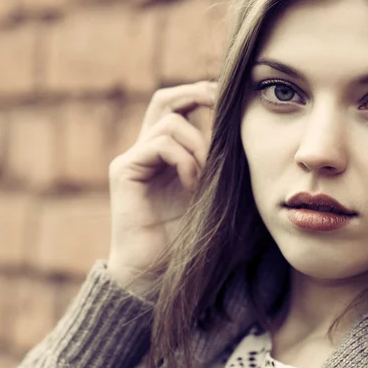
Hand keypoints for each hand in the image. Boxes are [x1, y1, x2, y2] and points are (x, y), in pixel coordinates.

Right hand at [106, 80, 216, 295]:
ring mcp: (134, 159)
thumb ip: (217, 168)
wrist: (154, 274)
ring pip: (169, 122)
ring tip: (205, 177)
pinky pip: (159, 144)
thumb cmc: (186, 241)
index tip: (232, 104)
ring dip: (198, 145)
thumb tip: (243, 137)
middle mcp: (147, 151)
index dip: (204, 97)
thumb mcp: (210, 196)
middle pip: (166, 100)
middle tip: (221, 104)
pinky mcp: (124, 171)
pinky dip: (183, 160)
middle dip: (196, 93)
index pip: (181, 109)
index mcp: (168, 156)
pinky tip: (192, 186)